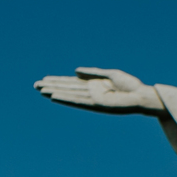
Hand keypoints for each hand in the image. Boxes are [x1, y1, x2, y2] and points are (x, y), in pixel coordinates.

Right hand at [34, 67, 166, 116]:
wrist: (142, 96)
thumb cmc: (131, 86)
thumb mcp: (110, 75)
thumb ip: (93, 73)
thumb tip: (75, 71)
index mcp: (94, 85)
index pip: (72, 83)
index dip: (58, 81)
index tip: (44, 79)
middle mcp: (92, 93)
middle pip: (68, 88)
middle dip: (52, 86)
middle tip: (35, 85)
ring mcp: (93, 99)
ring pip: (69, 94)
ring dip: (55, 92)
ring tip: (40, 90)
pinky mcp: (97, 104)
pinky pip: (78, 101)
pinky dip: (66, 99)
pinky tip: (54, 96)